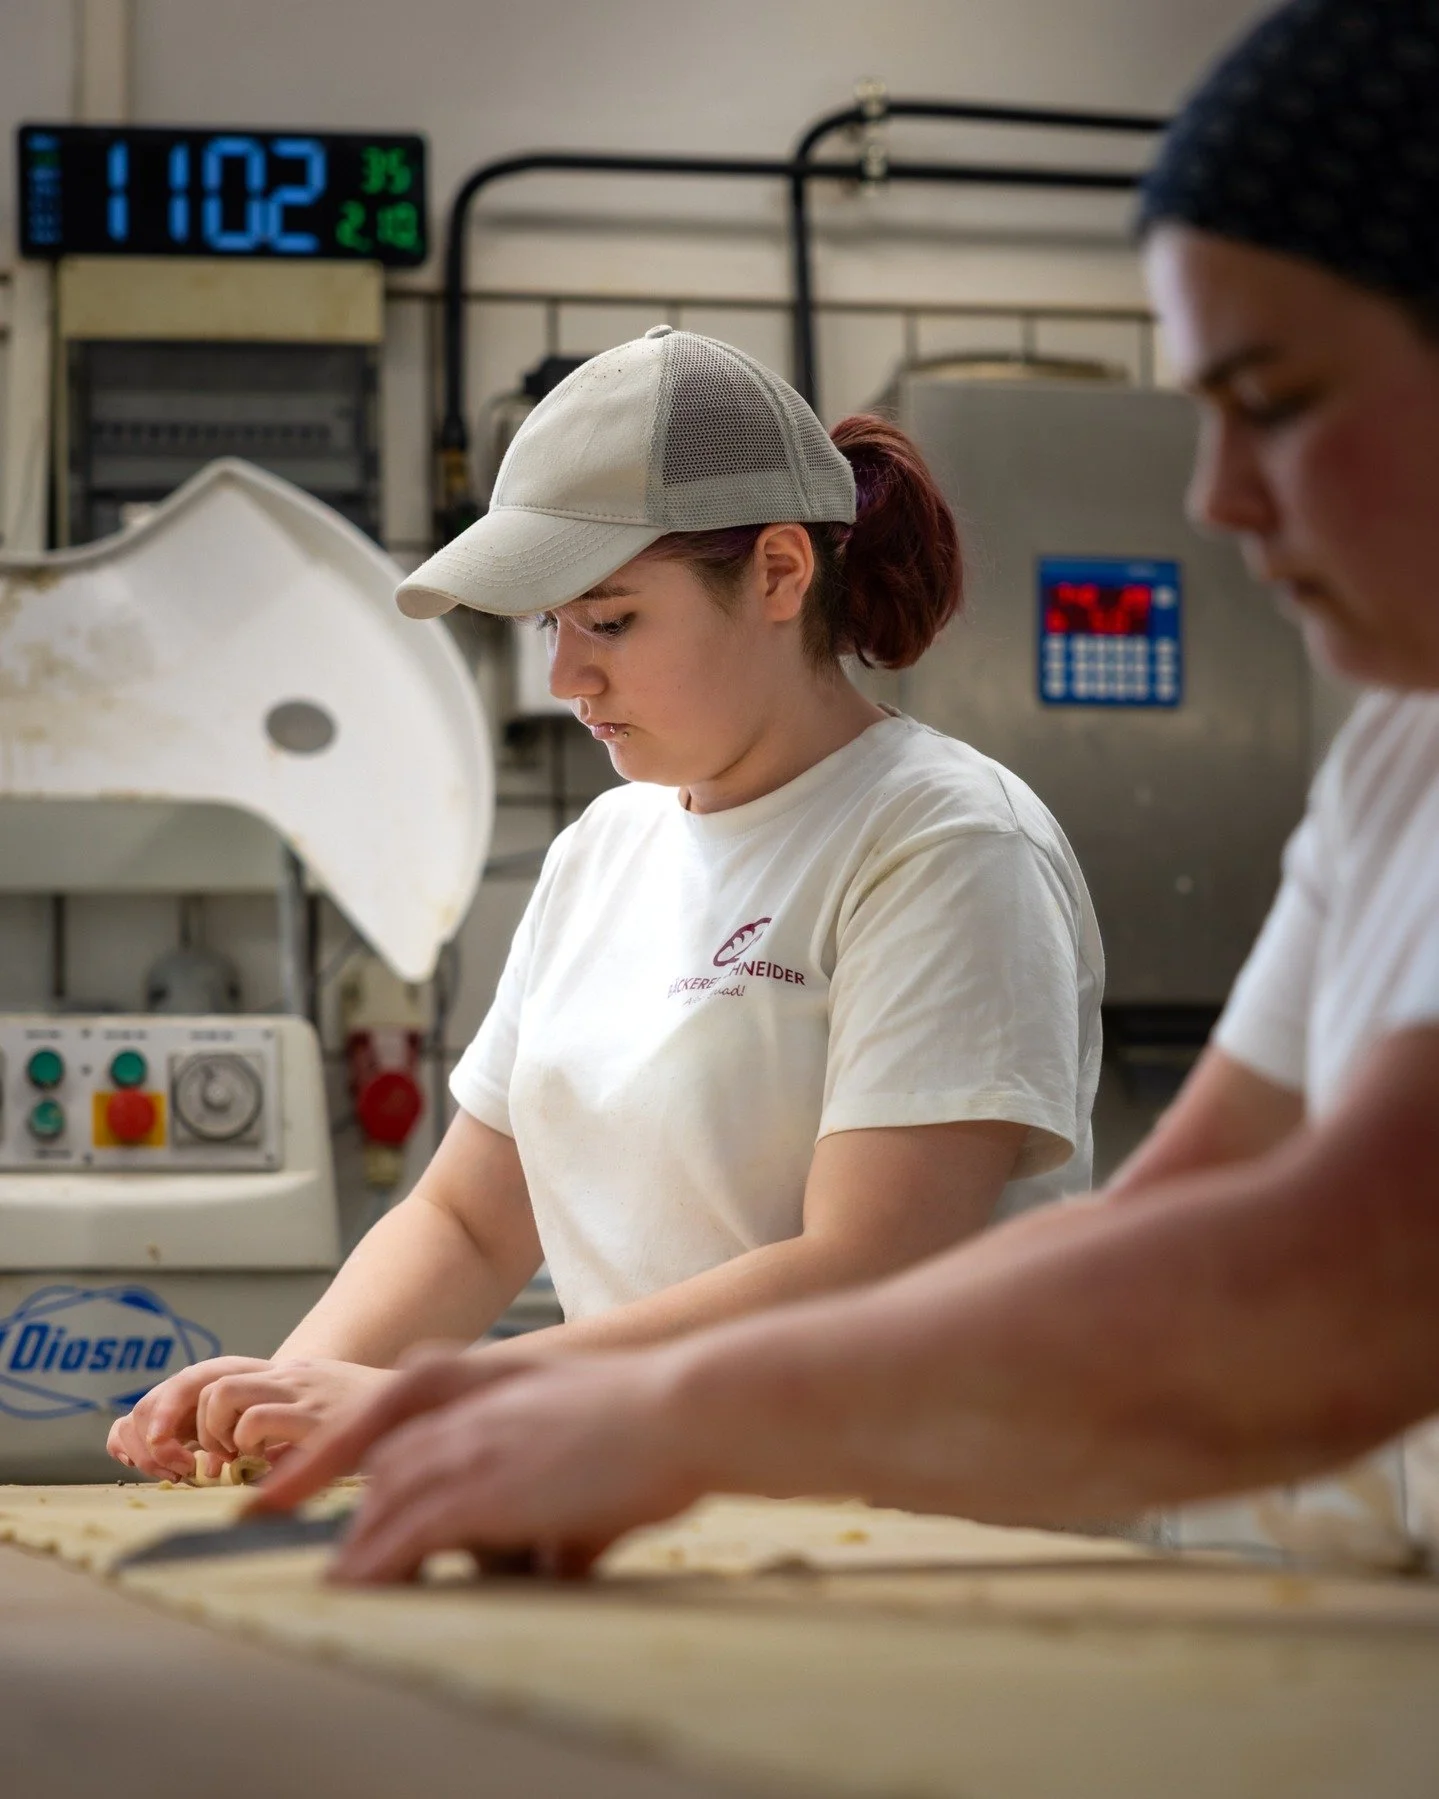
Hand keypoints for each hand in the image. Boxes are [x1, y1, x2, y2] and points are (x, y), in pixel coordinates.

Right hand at [107, 1357, 273, 1478]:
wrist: (271, 1395)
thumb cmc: (270, 1407)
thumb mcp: (268, 1415)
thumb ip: (251, 1434)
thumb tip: (218, 1471)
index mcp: (213, 1376)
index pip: (182, 1385)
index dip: (166, 1414)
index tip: (164, 1444)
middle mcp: (183, 1388)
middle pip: (147, 1410)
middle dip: (159, 1449)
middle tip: (188, 1470)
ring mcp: (165, 1405)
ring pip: (131, 1423)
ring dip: (146, 1456)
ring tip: (178, 1473)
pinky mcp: (154, 1424)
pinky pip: (123, 1432)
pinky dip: (124, 1448)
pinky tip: (140, 1464)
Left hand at [194, 1360, 397, 1460]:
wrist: (431, 1403)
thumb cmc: (381, 1423)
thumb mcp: (328, 1413)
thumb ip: (293, 1431)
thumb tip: (255, 1471)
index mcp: (291, 1373)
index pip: (219, 1372)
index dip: (194, 1408)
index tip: (201, 1445)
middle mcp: (292, 1375)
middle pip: (210, 1379)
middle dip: (197, 1423)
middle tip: (216, 1456)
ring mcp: (303, 1392)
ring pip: (222, 1393)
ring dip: (217, 1432)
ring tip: (239, 1458)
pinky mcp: (316, 1417)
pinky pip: (256, 1420)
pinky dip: (246, 1445)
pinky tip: (269, 1464)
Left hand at [253, 1346, 703, 1582]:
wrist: (682, 1407)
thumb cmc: (655, 1423)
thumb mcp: (589, 1436)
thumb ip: (557, 1492)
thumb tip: (557, 1557)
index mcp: (490, 1384)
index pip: (395, 1420)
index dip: (339, 1455)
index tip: (294, 1484)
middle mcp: (467, 1412)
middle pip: (387, 1466)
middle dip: (360, 1512)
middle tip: (342, 1557)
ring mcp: (468, 1447)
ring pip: (385, 1501)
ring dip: (363, 1546)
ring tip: (343, 1586)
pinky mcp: (477, 1491)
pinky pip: (403, 1536)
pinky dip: (375, 1564)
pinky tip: (358, 1588)